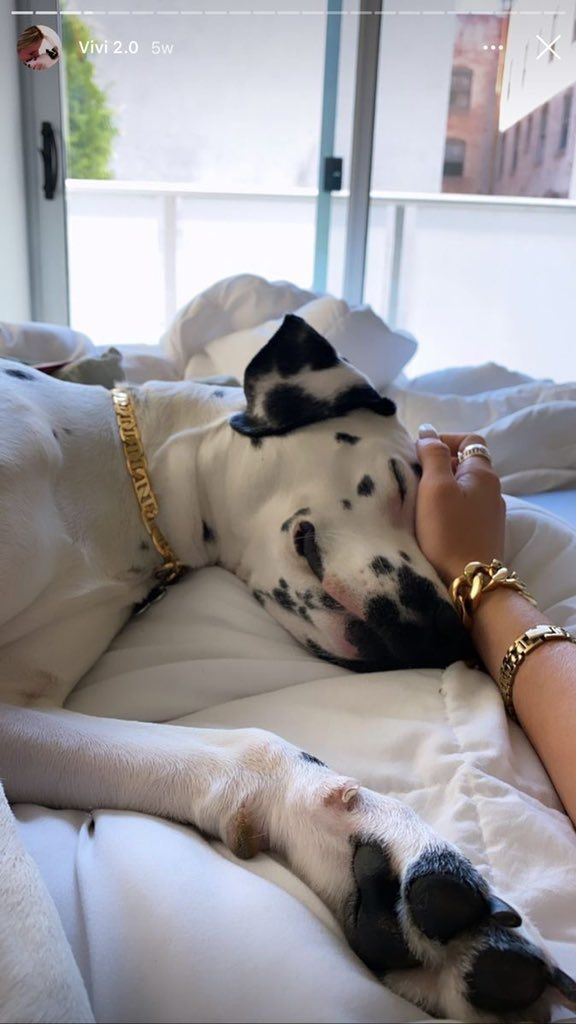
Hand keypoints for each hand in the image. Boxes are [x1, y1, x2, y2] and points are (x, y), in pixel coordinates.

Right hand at [415, 427, 505, 585]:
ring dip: (441, 489)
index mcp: (483, 473)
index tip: (419, 455)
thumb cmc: (448, 532)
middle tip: (413, 478)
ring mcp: (490, 514)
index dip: (444, 440)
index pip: (469, 440)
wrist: (469, 583)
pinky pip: (464, 509)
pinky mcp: (483, 534)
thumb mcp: (435, 487)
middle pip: (465, 464)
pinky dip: (447, 508)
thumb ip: (432, 455)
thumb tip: (428, 431)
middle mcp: (493, 490)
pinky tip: (431, 522)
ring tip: (418, 501)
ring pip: (463, 488)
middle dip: (438, 465)